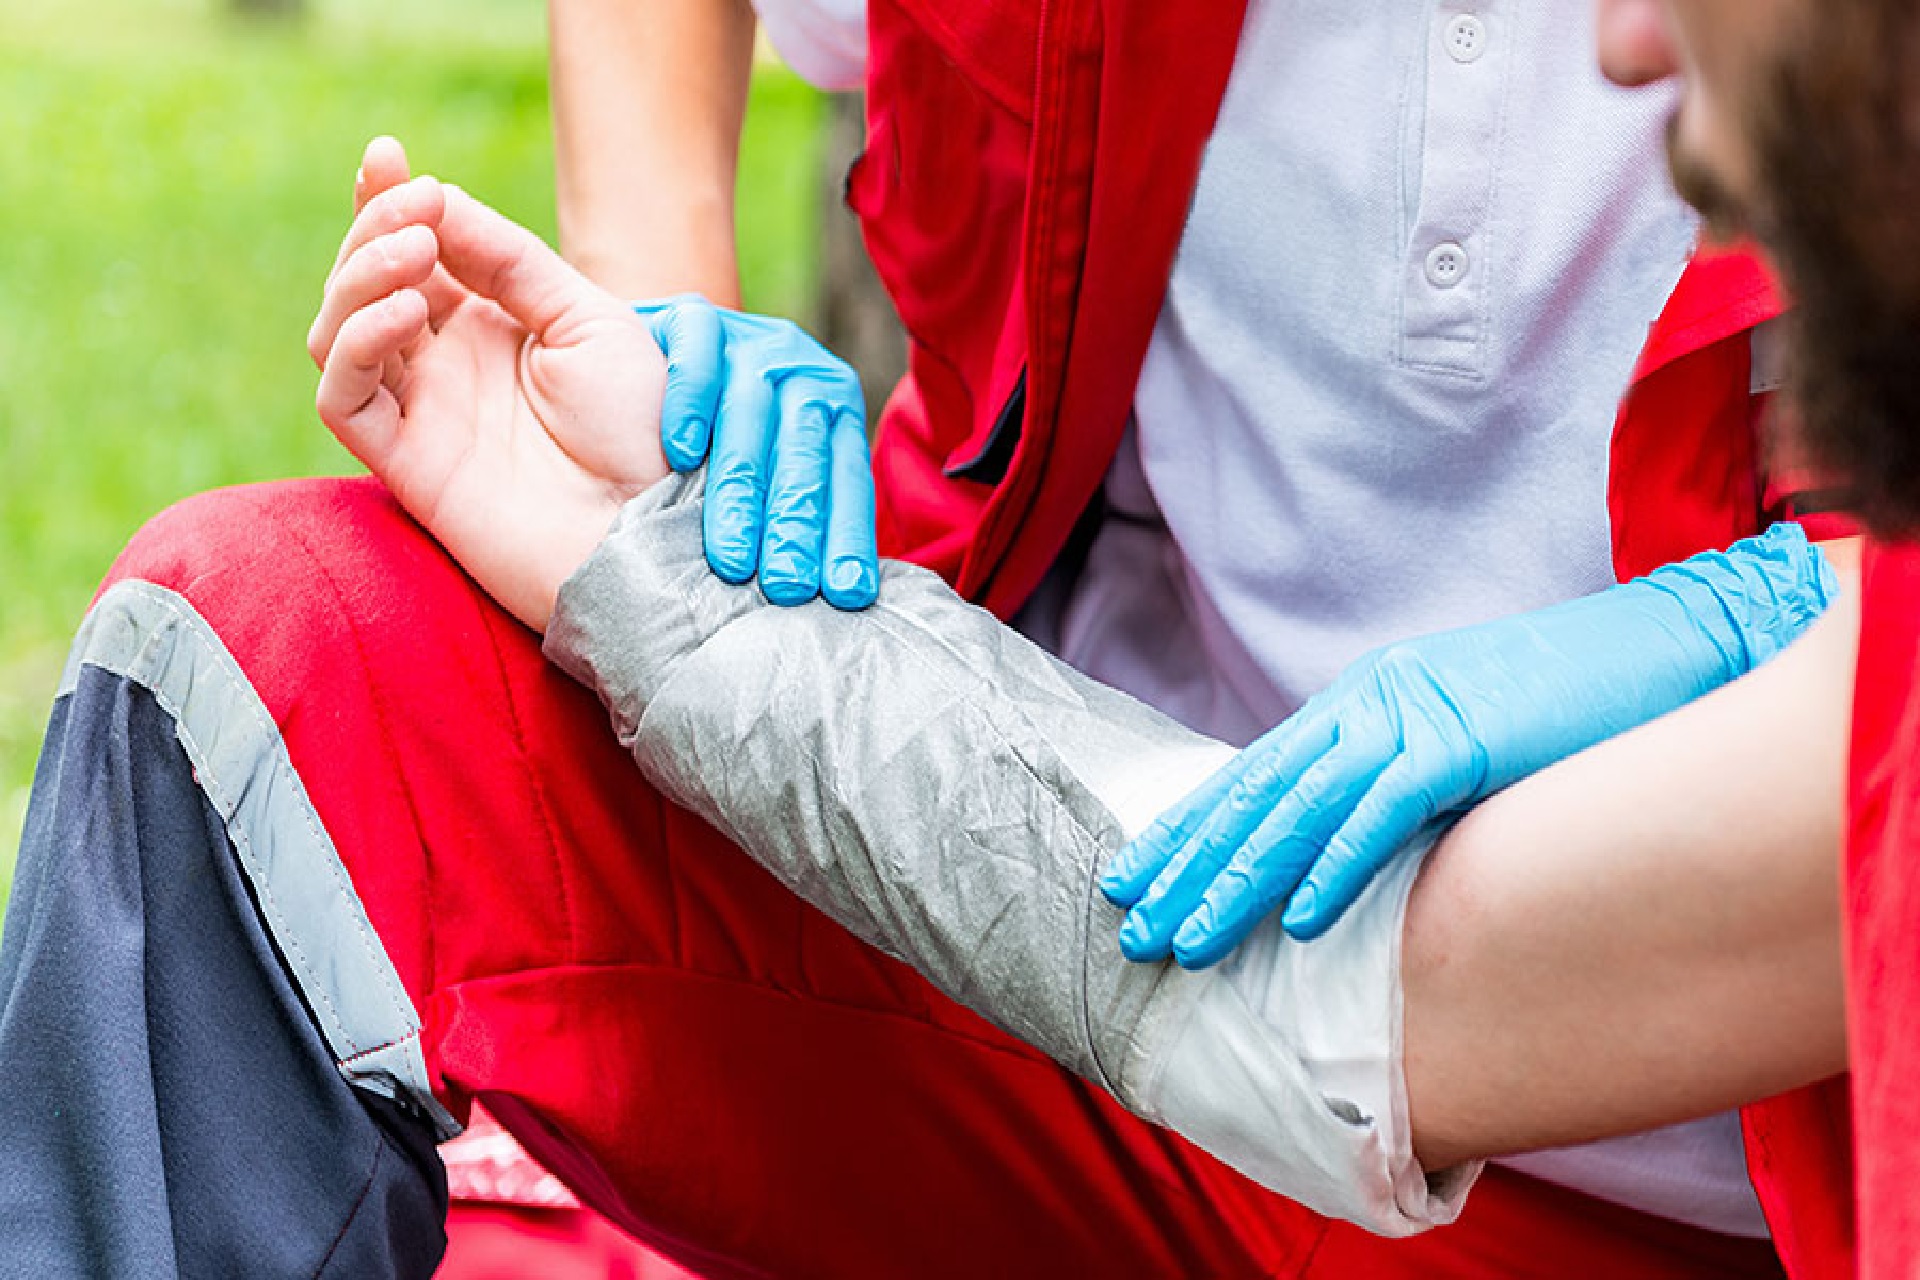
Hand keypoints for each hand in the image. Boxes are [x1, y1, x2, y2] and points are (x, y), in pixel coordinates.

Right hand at [308, 138, 668, 631]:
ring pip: (338, 332)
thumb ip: (512, 261)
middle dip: (374, 229)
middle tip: (412, 207)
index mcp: (489, 327)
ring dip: (359, 279)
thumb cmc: (643, 432)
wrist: (654, 528)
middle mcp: (445, 367)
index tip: (388, 155)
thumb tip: (437, 200)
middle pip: (365, 282)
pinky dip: (358, 343)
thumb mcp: (590, 320)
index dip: (387, 200)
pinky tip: (405, 310)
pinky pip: (344, 397)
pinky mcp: (406, 466)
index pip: (414, 251)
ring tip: (414, 253)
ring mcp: (421, 415)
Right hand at [638, 297, 877, 609]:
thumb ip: (798, 513)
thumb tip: (824, 601)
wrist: (662, 347)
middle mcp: (801, 370)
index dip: (846, 538)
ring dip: (743, 490)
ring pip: (755, 415)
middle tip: (787, 588)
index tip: (843, 595)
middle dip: (796, 527)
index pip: (847, 478)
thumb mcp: (768, 468)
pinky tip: (679, 453)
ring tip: (732, 556)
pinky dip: (690, 402)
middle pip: (804, 452)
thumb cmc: (719, 435)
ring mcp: (749, 340)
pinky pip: (699, 355)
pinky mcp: (695, 318)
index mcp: (833, 408)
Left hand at [1100, 523, 1839, 966]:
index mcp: (1361, 702)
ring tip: (1185, 943)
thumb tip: (1344, 853)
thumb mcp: (1459, 741)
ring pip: (1300, 807)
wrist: (1663, 646)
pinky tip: (1299, 921)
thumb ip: (1396, 782)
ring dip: (1237, 881)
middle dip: (1187, 865)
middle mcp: (1368, 703)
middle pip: (1256, 792)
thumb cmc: (1566, 706)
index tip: (1134, 881)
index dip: (1188, 830)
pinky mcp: (1465, 738)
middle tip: (1129, 929)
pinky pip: (1385, 810)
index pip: (1254, 775)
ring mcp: (1413, 715)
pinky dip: (1336, 865)